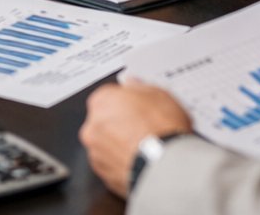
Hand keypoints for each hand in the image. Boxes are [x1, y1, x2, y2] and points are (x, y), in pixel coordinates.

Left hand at [79, 82, 192, 198]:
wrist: (166, 164)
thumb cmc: (163, 130)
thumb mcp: (159, 94)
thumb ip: (139, 87)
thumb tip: (132, 84)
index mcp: (102, 101)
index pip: (109, 96)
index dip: (126, 102)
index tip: (137, 108)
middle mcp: (92, 126)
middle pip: (105, 120)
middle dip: (120, 124)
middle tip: (143, 128)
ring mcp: (96, 152)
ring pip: (106, 144)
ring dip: (119, 145)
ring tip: (144, 147)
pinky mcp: (104, 174)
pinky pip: (111, 165)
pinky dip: (122, 163)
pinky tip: (139, 161)